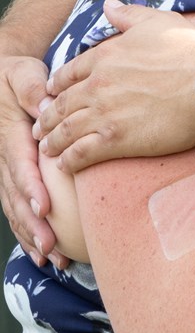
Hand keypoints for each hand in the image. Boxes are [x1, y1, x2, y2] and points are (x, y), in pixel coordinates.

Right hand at [0, 56, 66, 265]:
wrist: (2, 77)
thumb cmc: (18, 75)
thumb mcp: (23, 74)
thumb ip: (33, 89)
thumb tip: (47, 107)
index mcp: (10, 134)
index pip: (20, 165)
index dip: (31, 188)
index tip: (46, 209)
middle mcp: (5, 157)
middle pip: (17, 196)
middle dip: (32, 224)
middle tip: (51, 246)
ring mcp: (5, 169)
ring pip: (15, 207)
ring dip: (31, 235)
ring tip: (51, 259)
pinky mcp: (11, 176)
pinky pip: (16, 207)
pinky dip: (28, 230)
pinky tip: (44, 253)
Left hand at [36, 0, 194, 173]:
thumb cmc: (190, 51)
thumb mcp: (157, 21)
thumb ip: (127, 14)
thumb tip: (107, 4)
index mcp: (105, 56)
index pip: (68, 73)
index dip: (57, 86)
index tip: (53, 94)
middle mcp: (98, 84)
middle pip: (61, 104)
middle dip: (47, 117)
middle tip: (41, 127)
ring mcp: (105, 113)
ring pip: (65, 130)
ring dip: (53, 141)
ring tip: (48, 149)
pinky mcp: (116, 140)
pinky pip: (81, 153)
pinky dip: (69, 160)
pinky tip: (67, 165)